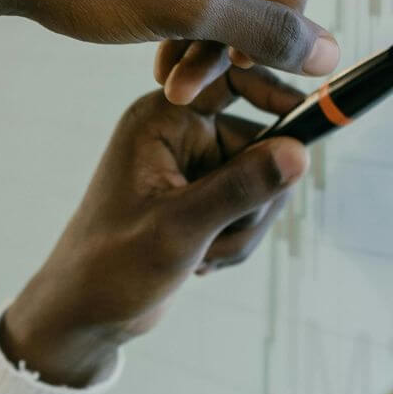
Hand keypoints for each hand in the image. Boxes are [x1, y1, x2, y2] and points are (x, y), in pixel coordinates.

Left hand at [0, 66, 307, 386]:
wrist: (85, 315)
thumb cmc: (112, 266)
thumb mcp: (181, 227)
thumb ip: (241, 187)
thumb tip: (300, 154)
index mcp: (164, 118)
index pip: (234, 78)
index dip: (275, 94)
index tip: (307, 126)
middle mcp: (181, 134)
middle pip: (263, 143)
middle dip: (254, 201)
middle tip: (222, 237)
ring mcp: (194, 167)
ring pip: (263, 183)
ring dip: (246, 228)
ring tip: (205, 256)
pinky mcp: (203, 196)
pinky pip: (251, 208)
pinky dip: (238, 240)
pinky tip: (204, 262)